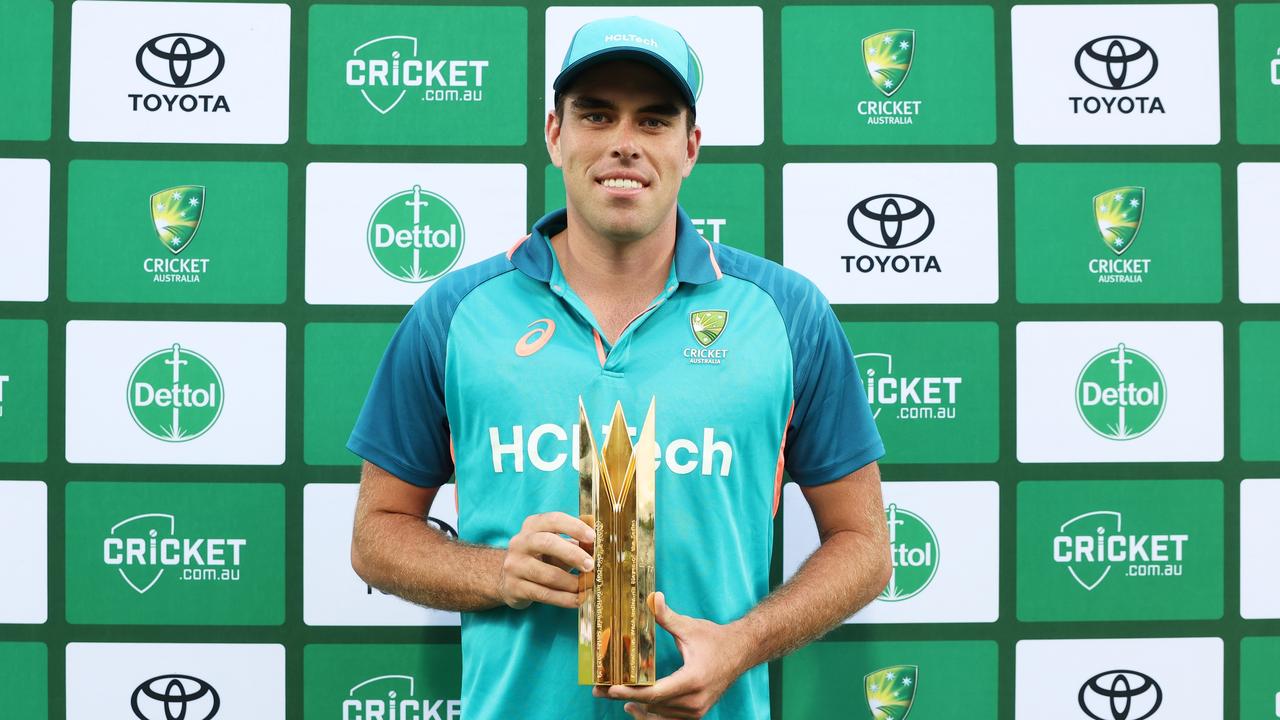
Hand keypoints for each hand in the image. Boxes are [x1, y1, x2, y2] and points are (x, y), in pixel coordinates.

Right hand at [498, 511, 593, 609]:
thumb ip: (574, 544)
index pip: (554, 520)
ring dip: (572, 582)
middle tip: (591, 565)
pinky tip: (578, 599)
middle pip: (547, 543)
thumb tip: (596, 548)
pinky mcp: (514, 588)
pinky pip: (544, 594)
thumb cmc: (540, 558)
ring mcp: (514, 566)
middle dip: (573, 554)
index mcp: (532, 526)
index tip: (592, 538)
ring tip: (587, 586)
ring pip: (547, 574)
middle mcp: (520, 542)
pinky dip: (565, 599)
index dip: (575, 527)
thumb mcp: (555, 546)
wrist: (508, 579)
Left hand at [593, 592, 747, 718]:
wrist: (742, 652)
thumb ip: (668, 617)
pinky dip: (652, 714)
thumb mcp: (690, 628)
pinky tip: (636, 708)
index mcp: (692, 680)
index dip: (629, 692)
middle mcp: (695, 701)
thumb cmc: (716, 639)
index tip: (610, 689)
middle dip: (625, 697)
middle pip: (653, 705)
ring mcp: (696, 710)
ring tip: (614, 697)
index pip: (655, 693)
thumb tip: (652, 598)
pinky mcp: (697, 713)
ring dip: (637, 708)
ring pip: (659, 715)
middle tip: (600, 690)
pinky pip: (669, 719)